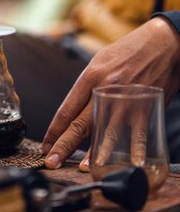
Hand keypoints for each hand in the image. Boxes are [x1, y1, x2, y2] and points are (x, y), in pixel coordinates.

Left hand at [42, 17, 179, 169]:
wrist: (164, 42)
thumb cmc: (131, 50)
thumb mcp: (101, 60)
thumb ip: (90, 84)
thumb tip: (78, 109)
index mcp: (90, 76)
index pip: (66, 109)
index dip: (54, 130)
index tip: (47, 144)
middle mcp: (104, 89)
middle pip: (79, 124)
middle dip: (63, 146)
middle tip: (50, 162)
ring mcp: (125, 100)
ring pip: (106, 132)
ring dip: (94, 154)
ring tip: (83, 169)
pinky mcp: (146, 106)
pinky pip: (137, 133)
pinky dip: (133, 150)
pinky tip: (128, 163)